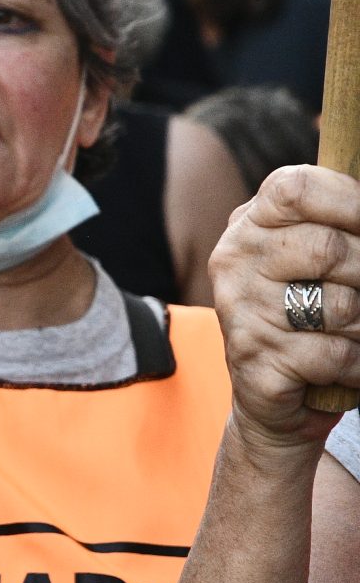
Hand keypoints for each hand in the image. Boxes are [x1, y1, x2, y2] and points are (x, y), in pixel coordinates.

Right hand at [209, 165, 359, 457]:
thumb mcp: (316, 261)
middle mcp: (235, 261)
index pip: (295, 189)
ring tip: (351, 333)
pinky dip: (358, 366)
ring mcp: (241, 311)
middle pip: (328, 248)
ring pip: (341, 306)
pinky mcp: (256, 359)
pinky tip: (345, 367)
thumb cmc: (310, 315)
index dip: (348, 202)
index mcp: (249, 224)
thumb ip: (340, 230)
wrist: (272, 394)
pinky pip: (337, 355)